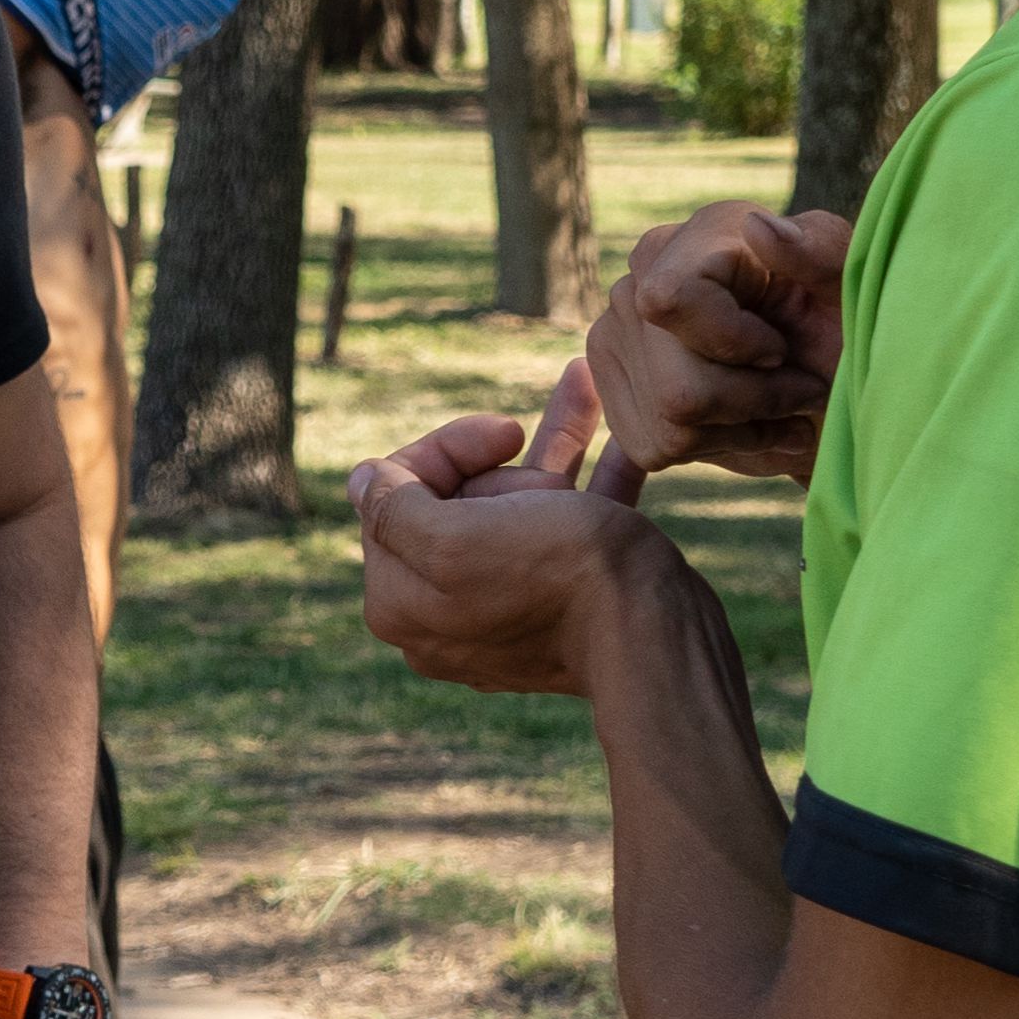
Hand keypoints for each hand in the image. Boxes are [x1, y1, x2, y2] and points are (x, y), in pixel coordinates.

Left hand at [350, 376, 675, 696]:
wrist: (657, 636)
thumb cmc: (555, 577)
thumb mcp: (450, 537)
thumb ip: (391, 509)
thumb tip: (360, 482)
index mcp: (401, 601)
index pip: (395, 498)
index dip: (445, 452)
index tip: (503, 435)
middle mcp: (447, 611)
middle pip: (457, 501)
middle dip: (504, 472)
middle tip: (544, 487)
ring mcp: (510, 606)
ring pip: (524, 503)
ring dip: (557, 442)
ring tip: (581, 382)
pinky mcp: (570, 601)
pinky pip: (574, 524)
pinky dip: (597, 477)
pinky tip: (622, 438)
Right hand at [587, 203, 850, 481]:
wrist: (835, 386)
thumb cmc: (849, 330)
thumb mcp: (855, 289)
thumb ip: (822, 251)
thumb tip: (757, 229)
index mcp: (700, 236)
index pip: (666, 301)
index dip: (731, 343)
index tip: (782, 350)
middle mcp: (642, 278)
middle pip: (676, 386)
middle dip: (754, 401)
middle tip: (801, 388)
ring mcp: (618, 334)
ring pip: (668, 420)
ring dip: (744, 428)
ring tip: (782, 408)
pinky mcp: (614, 389)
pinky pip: (653, 444)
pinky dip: (719, 447)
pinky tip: (751, 424)